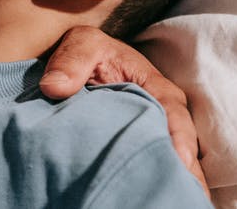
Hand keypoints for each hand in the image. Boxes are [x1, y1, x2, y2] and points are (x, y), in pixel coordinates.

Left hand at [38, 25, 208, 194]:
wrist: (82, 62)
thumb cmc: (89, 51)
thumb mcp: (81, 44)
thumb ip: (71, 61)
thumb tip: (53, 87)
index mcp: (157, 88)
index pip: (174, 113)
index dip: (178, 137)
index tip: (179, 160)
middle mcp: (163, 114)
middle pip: (180, 147)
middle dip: (183, 171)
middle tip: (181, 195)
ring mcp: (153, 133)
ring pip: (170, 162)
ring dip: (171, 181)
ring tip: (170, 201)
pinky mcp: (137, 146)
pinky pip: (150, 167)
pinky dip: (153, 182)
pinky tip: (150, 199)